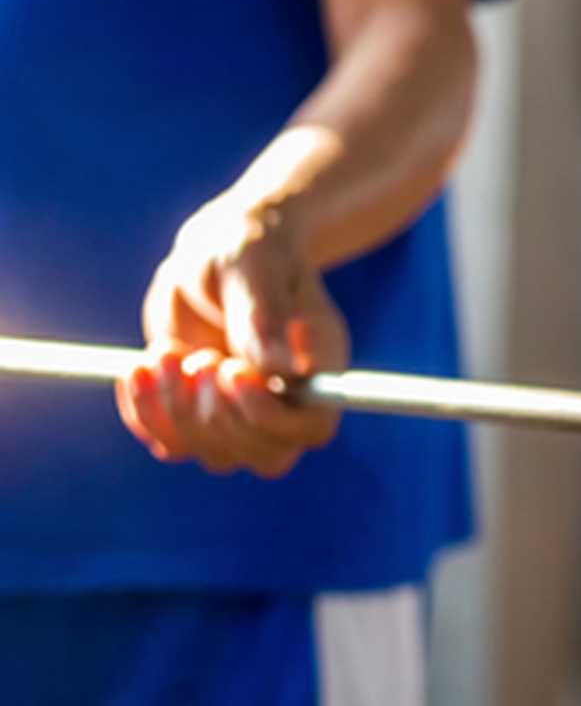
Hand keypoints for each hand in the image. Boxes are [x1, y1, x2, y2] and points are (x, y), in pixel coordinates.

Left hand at [115, 197, 349, 477]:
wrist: (216, 255)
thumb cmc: (246, 250)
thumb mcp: (252, 266)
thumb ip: (264, 315)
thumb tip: (287, 367)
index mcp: (318, 370)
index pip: (310, 428)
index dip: (270, 415)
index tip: (232, 371)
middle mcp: (287, 403)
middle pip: (263, 453)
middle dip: (218, 412)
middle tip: (198, 356)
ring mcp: (241, 415)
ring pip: (216, 455)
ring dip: (177, 412)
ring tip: (165, 351)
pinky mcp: (196, 415)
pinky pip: (171, 443)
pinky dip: (146, 412)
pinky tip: (138, 367)